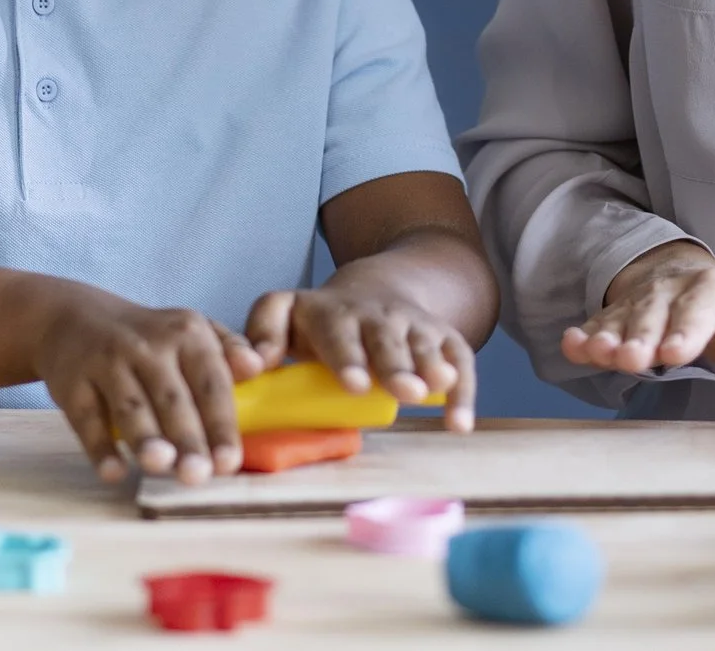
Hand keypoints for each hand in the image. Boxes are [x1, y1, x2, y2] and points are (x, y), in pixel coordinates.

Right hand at [30, 282, 263, 484]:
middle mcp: (148, 345)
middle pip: (172, 399)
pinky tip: (114, 473)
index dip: (221, 424)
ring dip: (146, 438)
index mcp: (187, 333)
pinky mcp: (71, 383)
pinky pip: (87, 419)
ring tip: (161, 467)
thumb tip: (258, 367)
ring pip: (131, 407)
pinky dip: (99, 447)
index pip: (211, 383)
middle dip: (187, 439)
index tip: (229, 462)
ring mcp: (107, 362)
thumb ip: (229, 348)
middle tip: (199, 476)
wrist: (73, 318)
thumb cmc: (148, 337)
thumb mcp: (190, 330)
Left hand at [246, 286, 479, 432]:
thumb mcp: (286, 313)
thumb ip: (262, 333)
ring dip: (430, 370)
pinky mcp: (443, 338)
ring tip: (432, 394)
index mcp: (334, 313)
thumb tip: (251, 365)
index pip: (339, 333)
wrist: (378, 288)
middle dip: (394, 364)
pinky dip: (463, 392)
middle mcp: (377, 315)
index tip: (354, 384)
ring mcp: (413, 325)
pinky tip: (459, 424)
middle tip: (401, 391)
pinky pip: (459, 360)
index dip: (348, 357)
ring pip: (425, 344)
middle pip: (387, 339)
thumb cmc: (322, 320)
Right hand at [560, 240, 714, 373]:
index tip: (676, 354)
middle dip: (642, 337)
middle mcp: (673, 291)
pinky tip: (571, 345)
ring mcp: (641, 301)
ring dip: (610, 338)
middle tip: (632, 359)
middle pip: (656, 314)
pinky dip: (584, 336)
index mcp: (714, 290)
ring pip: (623, 318)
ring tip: (600, 355)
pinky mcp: (616, 315)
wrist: (683, 276)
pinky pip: (598, 323)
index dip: (689, 329)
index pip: (703, 307)